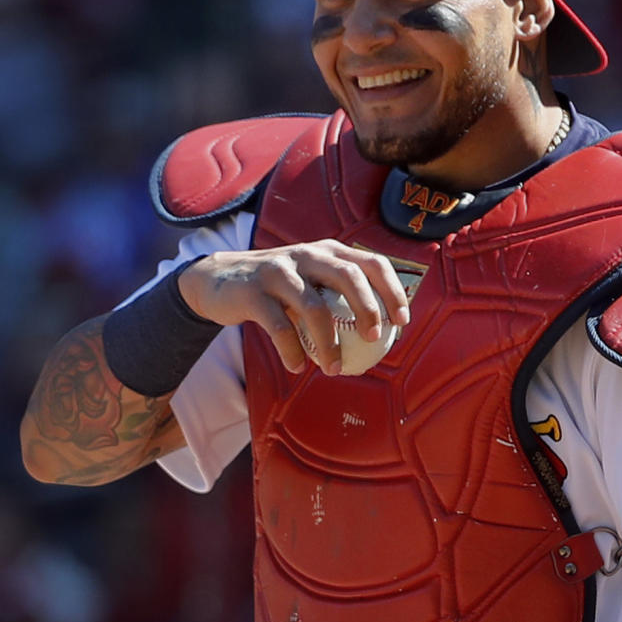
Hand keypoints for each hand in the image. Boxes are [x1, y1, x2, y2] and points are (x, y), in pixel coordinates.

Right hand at [177, 240, 409, 375]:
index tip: (402, 321)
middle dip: (368, 309)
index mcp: (328, 252)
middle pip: (349, 277)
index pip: (371, 263)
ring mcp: (279, 271)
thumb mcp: (311, 282)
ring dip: (328, 345)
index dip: (392, 290)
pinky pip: (279, 327)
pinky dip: (292, 351)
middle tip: (374, 340)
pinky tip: (297, 366)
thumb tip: (382, 333)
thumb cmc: (277, 290)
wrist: (218, 281)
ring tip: (334, 369)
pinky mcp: (253, 291)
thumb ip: (339, 297)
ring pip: (314, 308)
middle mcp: (307, 254)